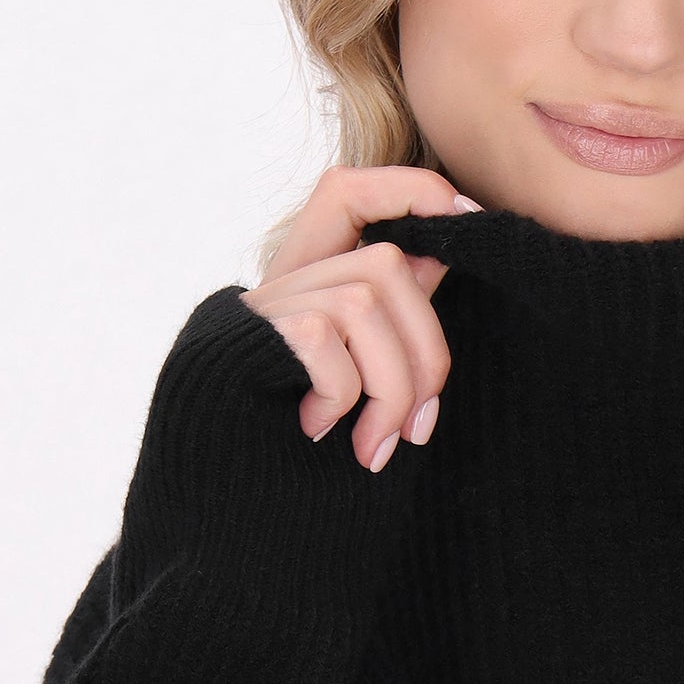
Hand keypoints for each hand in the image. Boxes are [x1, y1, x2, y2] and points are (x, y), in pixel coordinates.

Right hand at [241, 164, 478, 470]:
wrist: (216, 494)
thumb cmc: (292, 446)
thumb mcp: (352, 375)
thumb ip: (388, 314)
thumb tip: (439, 255)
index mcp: (307, 284)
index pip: (350, 192)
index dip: (410, 189)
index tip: (468, 216)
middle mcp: (280, 282)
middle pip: (386, 264)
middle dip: (426, 354)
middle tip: (417, 428)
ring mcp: (260, 307)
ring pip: (365, 301)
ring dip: (390, 390)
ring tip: (373, 447)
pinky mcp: (248, 336)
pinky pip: (326, 339)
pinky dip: (341, 395)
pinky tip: (320, 431)